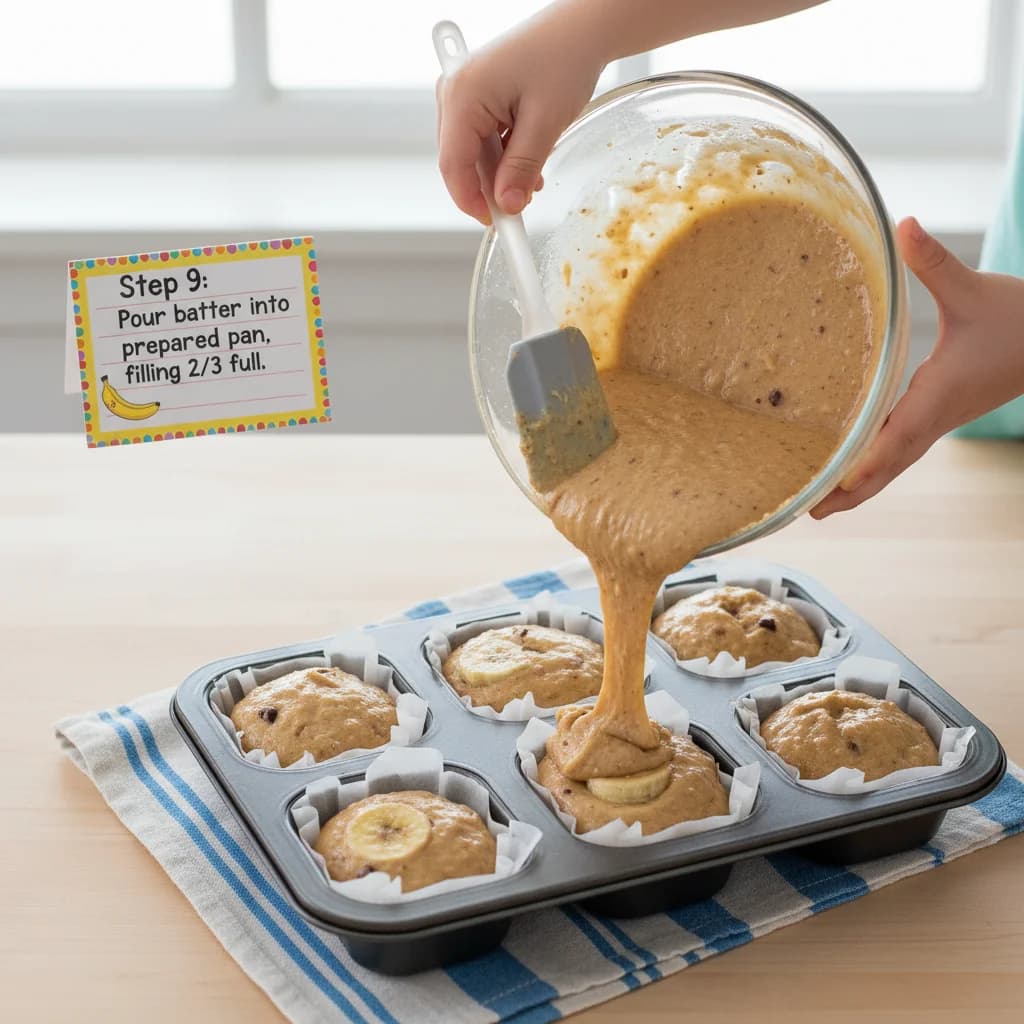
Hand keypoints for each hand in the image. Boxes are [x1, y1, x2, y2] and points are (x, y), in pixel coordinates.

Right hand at [436, 12, 605, 223]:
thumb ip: (522, 168)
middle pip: (461, 162)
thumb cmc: (564, 58)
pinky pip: (482, 140)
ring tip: (535, 176)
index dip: (473, 202)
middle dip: (490, 188)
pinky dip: (504, 157)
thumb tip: (507, 206)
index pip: (454, 165)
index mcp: (462, 94)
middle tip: (522, 205)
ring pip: (473, 155)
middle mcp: (453, 91)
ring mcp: (462, 93)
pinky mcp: (476, 97)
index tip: (498, 227)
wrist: (580, 29)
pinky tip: (529, 160)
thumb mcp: (546, 123)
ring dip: (501, 173)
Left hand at [812, 217, 1023, 518]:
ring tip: (818, 505)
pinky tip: (847, 468)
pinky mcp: (938, 414)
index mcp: (939, 395)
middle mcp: (935, 416)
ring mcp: (937, 420)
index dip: (865, 465)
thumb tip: (904, 224)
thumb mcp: (973, 289)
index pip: (897, 438)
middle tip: (808, 512)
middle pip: (887, 466)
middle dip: (850, 493)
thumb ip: (934, 263)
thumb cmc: (1021, 317)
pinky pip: (899, 449)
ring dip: (858, 485)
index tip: (834, 488)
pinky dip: (872, 465)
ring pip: (893, 463)